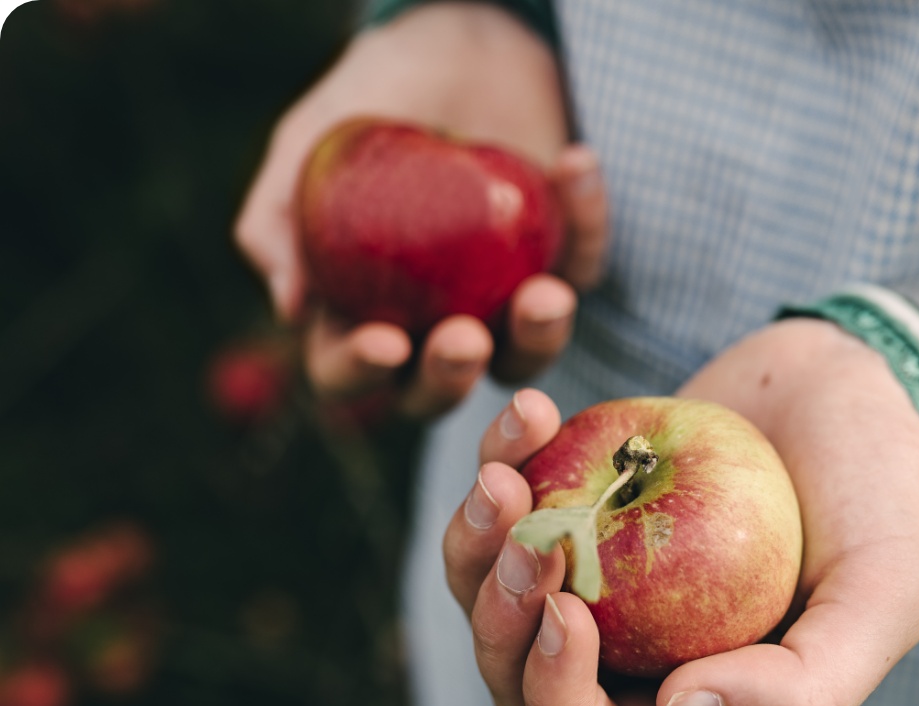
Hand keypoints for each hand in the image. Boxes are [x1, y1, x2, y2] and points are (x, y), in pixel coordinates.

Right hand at [233, 3, 607, 418]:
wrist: (454, 45)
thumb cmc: (371, 100)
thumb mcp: (309, 142)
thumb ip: (276, 217)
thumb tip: (291, 306)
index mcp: (357, 315)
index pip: (346, 372)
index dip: (359, 371)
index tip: (385, 342)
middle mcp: (430, 327)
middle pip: (436, 391)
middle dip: (450, 378)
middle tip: (465, 339)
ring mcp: (501, 305)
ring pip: (523, 358)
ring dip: (538, 339)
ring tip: (547, 295)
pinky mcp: (564, 265)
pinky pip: (584, 263)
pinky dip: (586, 220)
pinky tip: (572, 164)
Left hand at [443, 320, 918, 705]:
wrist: (851, 389)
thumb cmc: (877, 500)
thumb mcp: (879, 599)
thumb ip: (806, 689)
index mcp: (688, 702)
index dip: (557, 703)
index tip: (567, 612)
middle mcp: (627, 651)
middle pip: (513, 680)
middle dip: (495, 619)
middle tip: (521, 531)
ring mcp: (590, 575)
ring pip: (486, 595)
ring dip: (474, 543)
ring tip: (503, 474)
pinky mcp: (569, 502)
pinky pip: (503, 503)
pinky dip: (502, 458)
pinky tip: (534, 412)